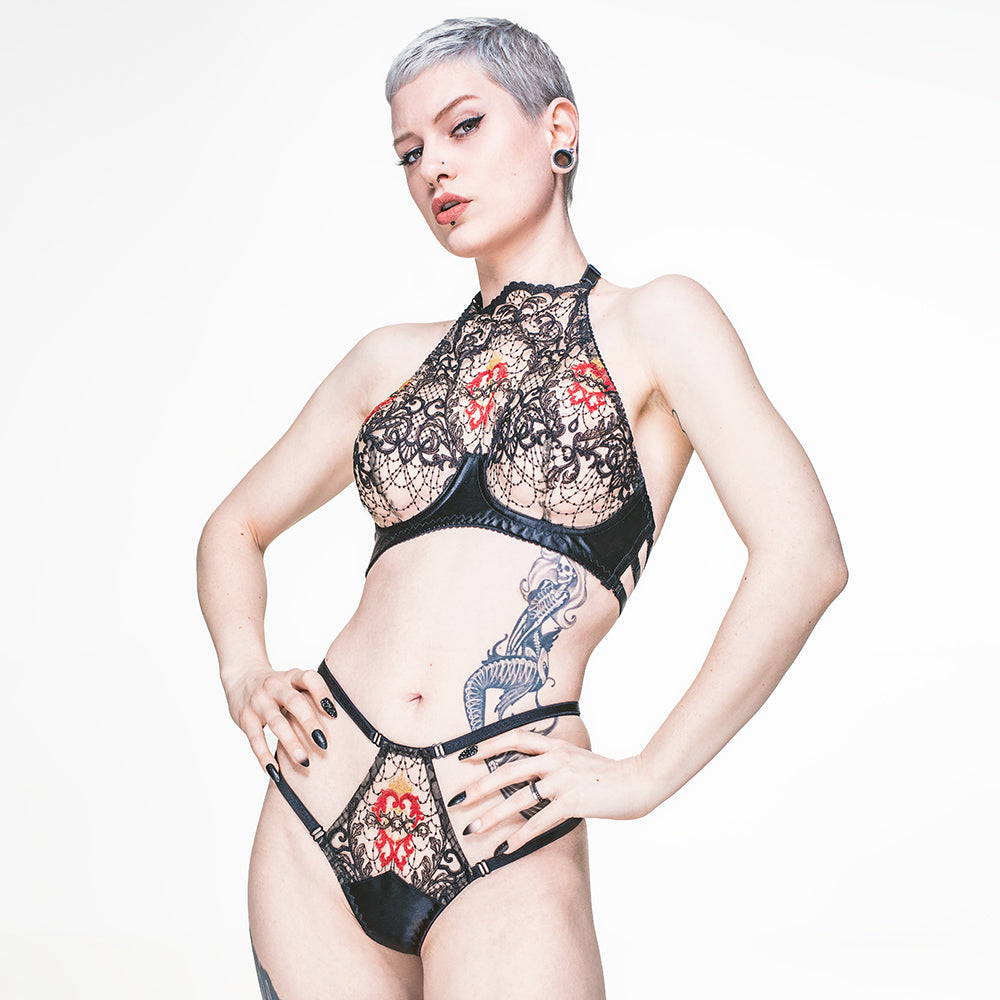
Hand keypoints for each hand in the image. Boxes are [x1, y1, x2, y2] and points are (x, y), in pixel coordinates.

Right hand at [224, 664, 334, 772]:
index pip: (309, 678)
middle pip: (294, 702)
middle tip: (324, 744)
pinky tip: (275, 771)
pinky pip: (255, 739)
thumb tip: (344, 724)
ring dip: (291, 743)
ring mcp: (258, 701)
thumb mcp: (293, 683)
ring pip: (276, 722)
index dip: (322, 693)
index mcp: (292, 676)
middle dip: (309, 723)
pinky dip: (264, 756)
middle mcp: (275, 685)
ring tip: (305, 762)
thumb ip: (311, 696)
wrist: (241, 678)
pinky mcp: (245, 718)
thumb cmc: (279, 687)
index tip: (334, 713)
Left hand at [455, 729, 651, 854]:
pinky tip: (505, 847)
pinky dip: (519, 836)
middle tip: (457, 801)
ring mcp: (564, 780)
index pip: (516, 737)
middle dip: (479, 787)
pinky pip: (538, 822)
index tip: (466, 754)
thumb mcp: (579, 757)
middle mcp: (556, 759)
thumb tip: (531, 776)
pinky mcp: (572, 803)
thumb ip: (555, 761)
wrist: (639, 781)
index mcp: (557, 745)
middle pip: (508, 770)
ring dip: (492, 816)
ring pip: (518, 798)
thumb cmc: (608, 774)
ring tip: (473, 829)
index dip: (489, 744)